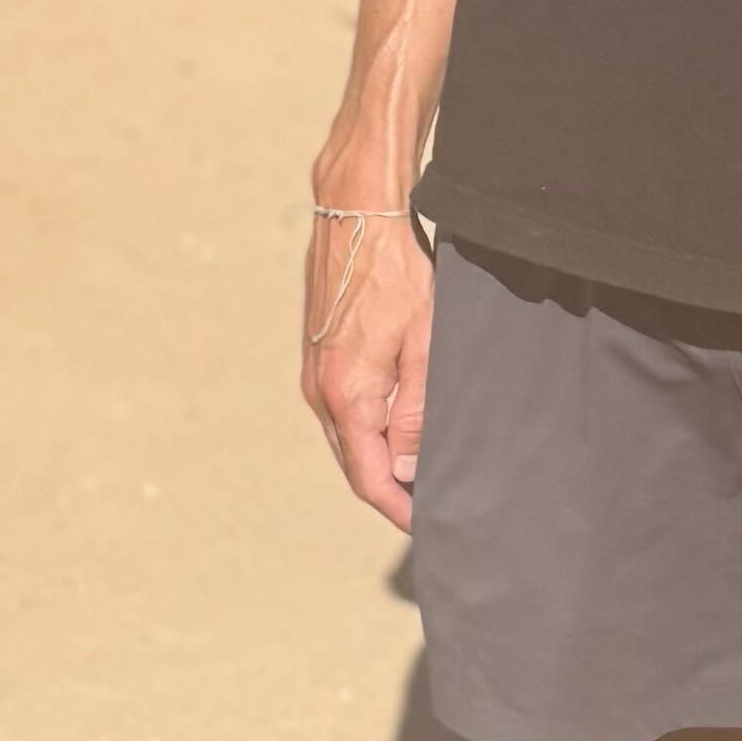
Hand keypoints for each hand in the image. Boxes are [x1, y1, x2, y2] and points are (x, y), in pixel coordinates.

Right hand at [304, 197, 432, 531]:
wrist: (356, 215)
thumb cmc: (398, 273)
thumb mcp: (425, 344)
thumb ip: (416, 412)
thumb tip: (409, 471)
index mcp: (346, 394)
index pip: (368, 476)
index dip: (397, 509)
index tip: (425, 525)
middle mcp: (319, 390)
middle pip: (353, 463)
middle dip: (388, 490)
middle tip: (428, 506)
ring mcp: (313, 372)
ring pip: (347, 437)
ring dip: (378, 459)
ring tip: (418, 473)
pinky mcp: (317, 355)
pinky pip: (341, 411)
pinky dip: (367, 430)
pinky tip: (396, 427)